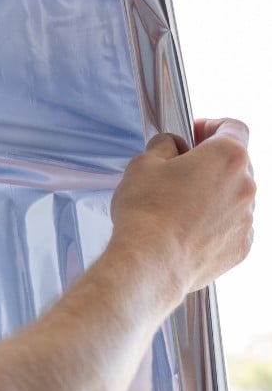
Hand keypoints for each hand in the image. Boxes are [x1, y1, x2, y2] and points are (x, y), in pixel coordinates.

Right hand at [110, 118, 254, 293]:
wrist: (150, 264)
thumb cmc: (146, 214)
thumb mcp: (142, 164)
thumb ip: (164, 146)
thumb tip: (171, 146)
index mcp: (227, 157)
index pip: (233, 127)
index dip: (211, 126)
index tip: (194, 134)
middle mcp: (246, 186)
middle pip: (235, 164)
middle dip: (209, 164)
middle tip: (178, 173)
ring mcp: (247, 219)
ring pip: (233, 197)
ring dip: (212, 196)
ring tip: (177, 208)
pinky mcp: (241, 247)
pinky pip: (231, 226)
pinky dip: (214, 224)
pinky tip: (186, 230)